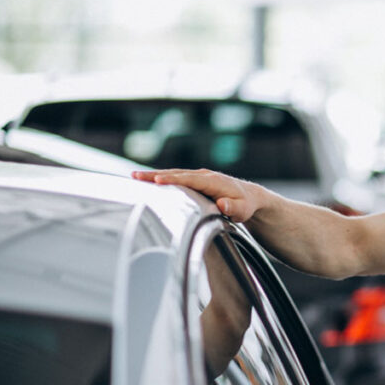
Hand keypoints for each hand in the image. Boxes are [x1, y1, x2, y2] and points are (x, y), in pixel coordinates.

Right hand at [132, 168, 261, 221]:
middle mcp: (204, 175)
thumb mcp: (242, 210)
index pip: (190, 180)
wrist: (249, 196)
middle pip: (177, 174)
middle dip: (156, 175)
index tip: (158, 180)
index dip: (174, 180)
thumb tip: (223, 204)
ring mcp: (199, 176)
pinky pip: (177, 177)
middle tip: (136, 177)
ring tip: (134, 177)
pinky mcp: (196, 180)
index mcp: (214, 181)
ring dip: (154, 175)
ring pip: (174, 174)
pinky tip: (147, 181)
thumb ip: (233, 207)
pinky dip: (162, 178)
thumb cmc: (245, 205)